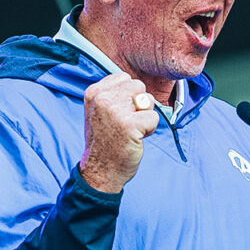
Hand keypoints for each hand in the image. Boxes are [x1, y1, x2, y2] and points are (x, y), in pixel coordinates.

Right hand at [78, 72, 159, 191]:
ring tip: (131, 131)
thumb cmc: (106, 142)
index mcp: (94, 92)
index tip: (120, 114)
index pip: (125, 78)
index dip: (129, 96)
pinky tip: (136, 138)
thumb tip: (136, 84)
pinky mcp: (129, 124)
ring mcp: (115, 110)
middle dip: (140, 105)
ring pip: (149, 100)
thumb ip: (113, 94)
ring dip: (146, 117)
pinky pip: (155, 117)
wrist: (101, 170)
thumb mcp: (100, 111)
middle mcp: (102, 98)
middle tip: (127, 124)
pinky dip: (150, 129)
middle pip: (139, 87)